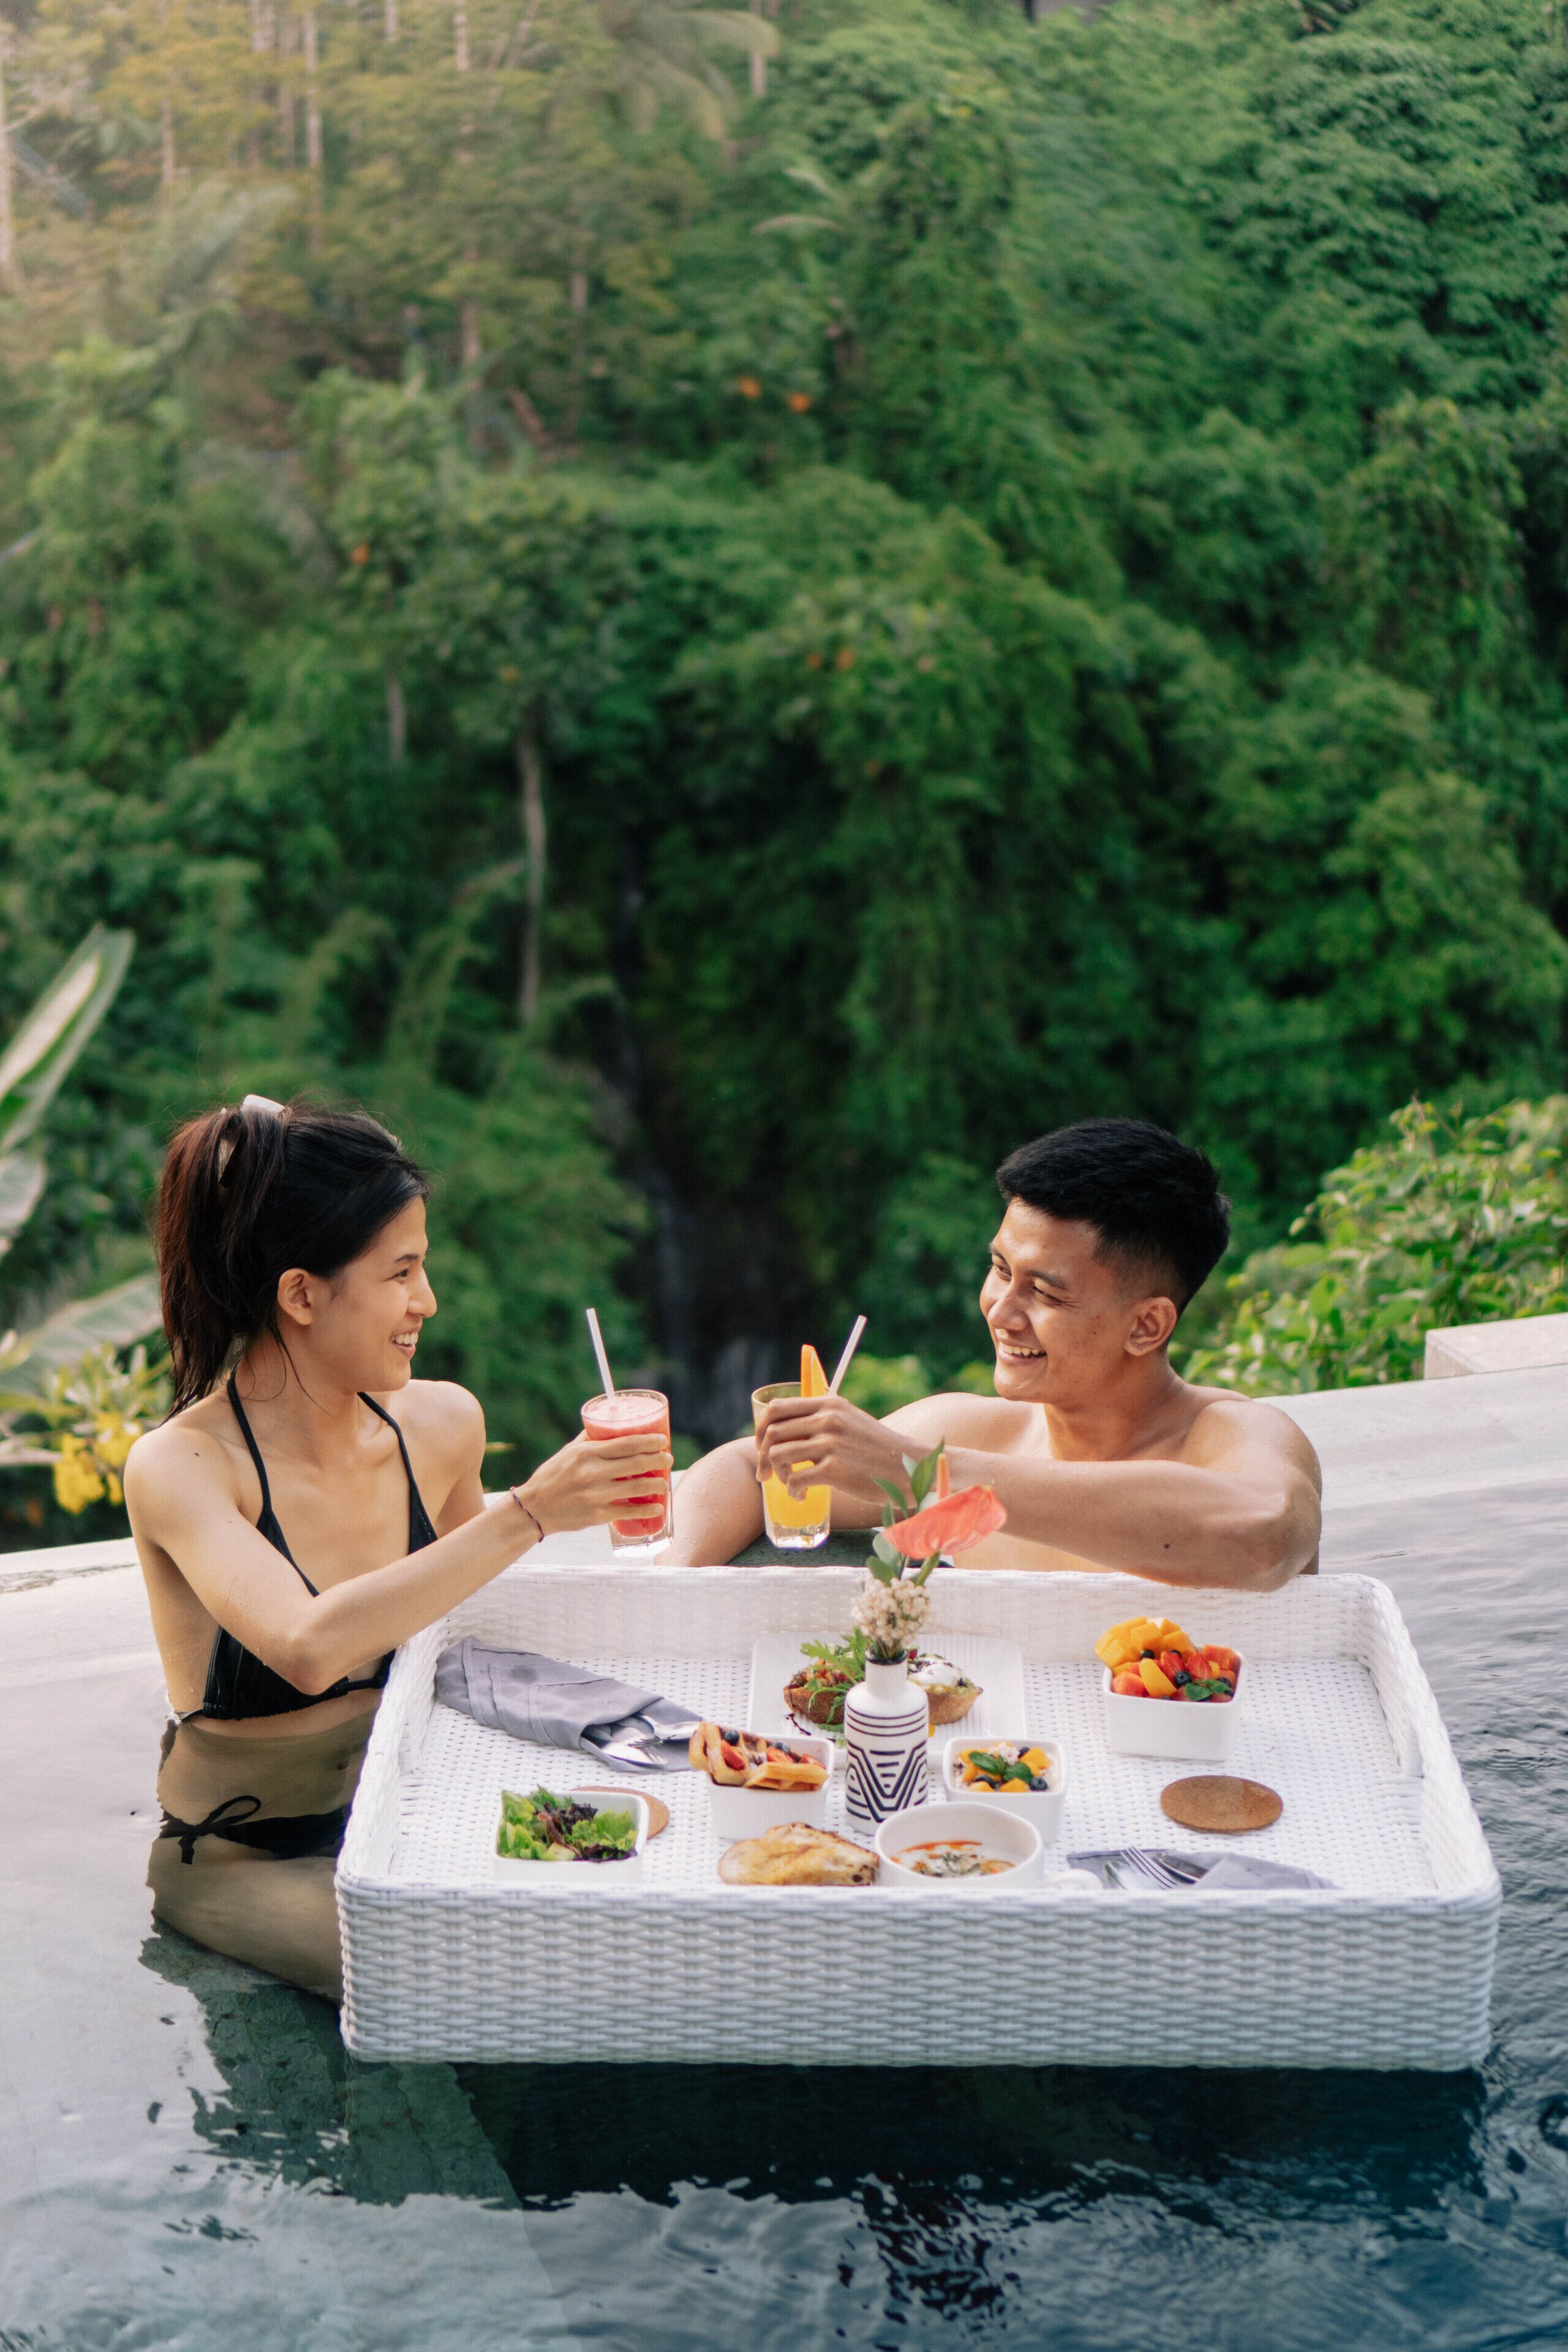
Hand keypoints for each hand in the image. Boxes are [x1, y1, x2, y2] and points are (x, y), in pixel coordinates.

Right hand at [519, 1430, 672, 1535]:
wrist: (535, 1508)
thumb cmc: (552, 1476)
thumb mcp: (568, 1452)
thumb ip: (589, 1440)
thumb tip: (608, 1425)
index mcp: (586, 1453)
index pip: (625, 1443)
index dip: (648, 1441)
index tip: (663, 1440)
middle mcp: (592, 1472)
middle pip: (635, 1463)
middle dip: (657, 1460)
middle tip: (668, 1458)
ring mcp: (595, 1495)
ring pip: (635, 1487)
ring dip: (656, 1484)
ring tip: (665, 1482)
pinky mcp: (597, 1515)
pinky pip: (628, 1511)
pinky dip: (646, 1509)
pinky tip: (658, 1507)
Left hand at [754, 1394, 910, 1515]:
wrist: (908, 1467)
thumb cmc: (876, 1449)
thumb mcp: (850, 1420)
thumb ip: (823, 1418)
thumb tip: (786, 1428)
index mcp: (829, 1404)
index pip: (776, 1408)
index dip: (760, 1428)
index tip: (760, 1446)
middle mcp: (827, 1418)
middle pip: (771, 1433)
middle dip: (761, 1456)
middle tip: (764, 1474)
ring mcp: (830, 1443)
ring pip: (777, 1455)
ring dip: (778, 1475)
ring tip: (791, 1484)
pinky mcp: (834, 1469)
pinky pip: (795, 1480)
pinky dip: (793, 1491)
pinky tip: (802, 1496)